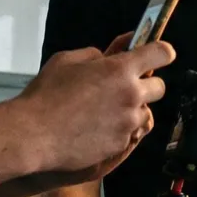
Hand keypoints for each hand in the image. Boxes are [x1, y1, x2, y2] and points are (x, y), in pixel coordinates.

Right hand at [17, 39, 173, 176]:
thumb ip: (95, 55)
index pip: (161, 53)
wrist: (34, 135)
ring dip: (132, 110)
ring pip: (145, 113)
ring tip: (105, 112)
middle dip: (146, 85)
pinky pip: (129, 133)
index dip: (162, 52)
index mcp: (121, 69)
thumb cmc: (46, 94)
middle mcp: (131, 95)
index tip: (160, 54)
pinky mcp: (121, 144)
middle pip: (160, 87)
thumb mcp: (66, 61)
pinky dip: (118, 130)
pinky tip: (96, 129)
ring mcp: (128, 122)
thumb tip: (109, 55)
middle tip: (125, 87)